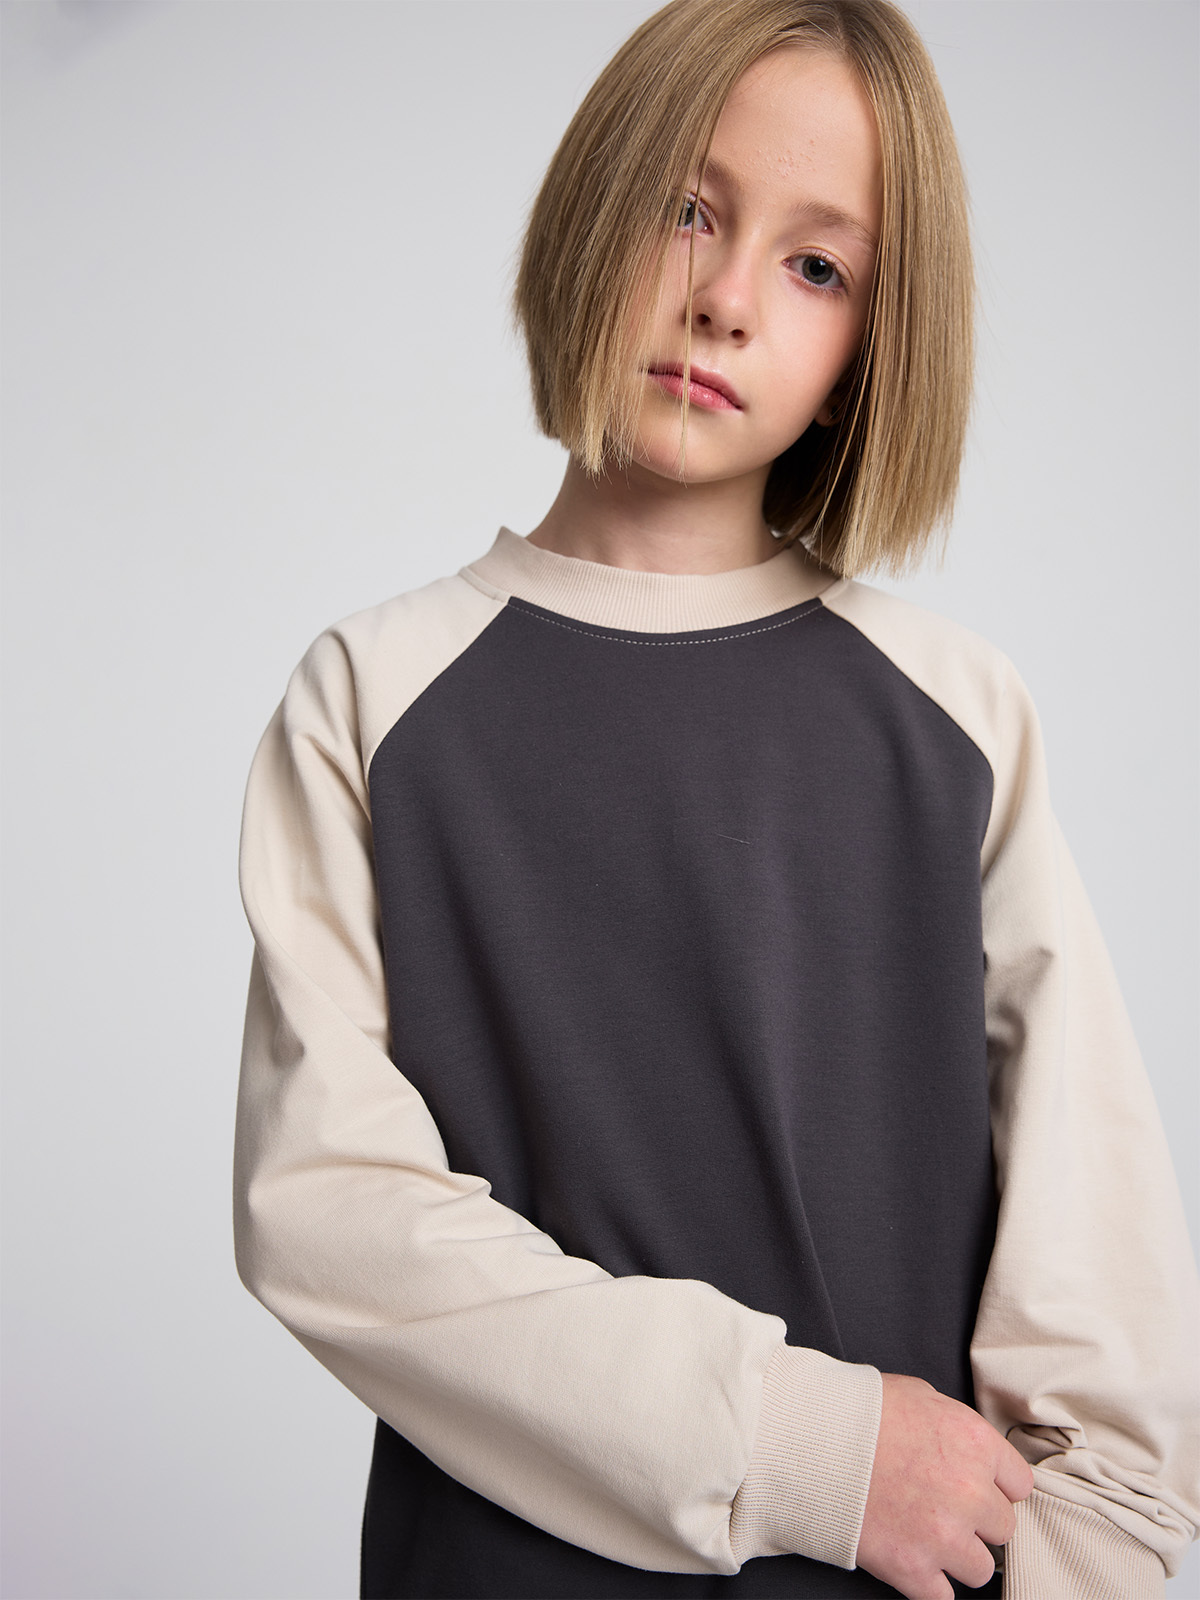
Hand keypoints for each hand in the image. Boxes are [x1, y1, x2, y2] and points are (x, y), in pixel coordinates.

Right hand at [855, 1373, 1033, 1599]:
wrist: (808, 1439)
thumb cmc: (857, 1410)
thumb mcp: (919, 1396)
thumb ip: (956, 1428)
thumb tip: (967, 1450)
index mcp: (974, 1444)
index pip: (1019, 1483)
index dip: (995, 1484)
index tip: (976, 1485)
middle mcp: (968, 1493)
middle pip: (1003, 1527)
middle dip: (976, 1519)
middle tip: (944, 1506)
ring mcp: (942, 1535)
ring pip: (980, 1568)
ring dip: (957, 1555)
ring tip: (928, 1536)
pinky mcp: (911, 1567)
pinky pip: (944, 1596)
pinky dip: (930, 1583)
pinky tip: (914, 1561)